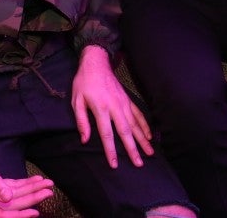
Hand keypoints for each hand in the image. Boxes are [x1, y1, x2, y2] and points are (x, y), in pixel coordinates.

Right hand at [0, 136, 53, 216]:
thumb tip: (8, 198)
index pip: (1, 215)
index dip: (19, 215)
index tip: (35, 211)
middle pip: (11, 205)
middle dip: (31, 199)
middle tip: (49, 191)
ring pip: (12, 196)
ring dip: (30, 190)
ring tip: (47, 185)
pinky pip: (9, 187)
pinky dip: (22, 184)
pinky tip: (34, 180)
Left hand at [72, 46, 153, 168]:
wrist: (96, 63)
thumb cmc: (83, 83)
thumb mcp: (76, 100)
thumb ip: (81, 121)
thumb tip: (85, 140)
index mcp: (101, 108)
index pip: (107, 134)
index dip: (111, 150)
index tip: (115, 164)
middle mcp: (115, 107)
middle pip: (125, 132)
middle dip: (132, 149)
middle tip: (139, 164)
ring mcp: (124, 103)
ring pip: (135, 125)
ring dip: (142, 140)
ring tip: (149, 153)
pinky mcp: (128, 100)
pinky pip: (139, 114)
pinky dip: (144, 126)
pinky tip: (149, 136)